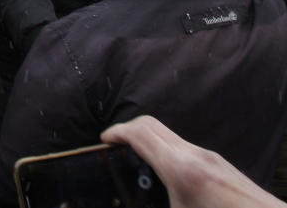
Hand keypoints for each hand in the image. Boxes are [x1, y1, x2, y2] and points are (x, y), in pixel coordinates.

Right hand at [101, 115, 285, 207]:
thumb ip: (151, 203)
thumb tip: (131, 202)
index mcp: (179, 168)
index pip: (139, 132)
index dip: (116, 132)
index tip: (104, 140)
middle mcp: (194, 155)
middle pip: (151, 124)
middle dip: (128, 130)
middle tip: (115, 147)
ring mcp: (209, 157)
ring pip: (168, 136)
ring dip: (148, 142)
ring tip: (138, 166)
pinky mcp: (219, 165)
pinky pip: (183, 148)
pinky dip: (165, 153)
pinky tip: (166, 178)